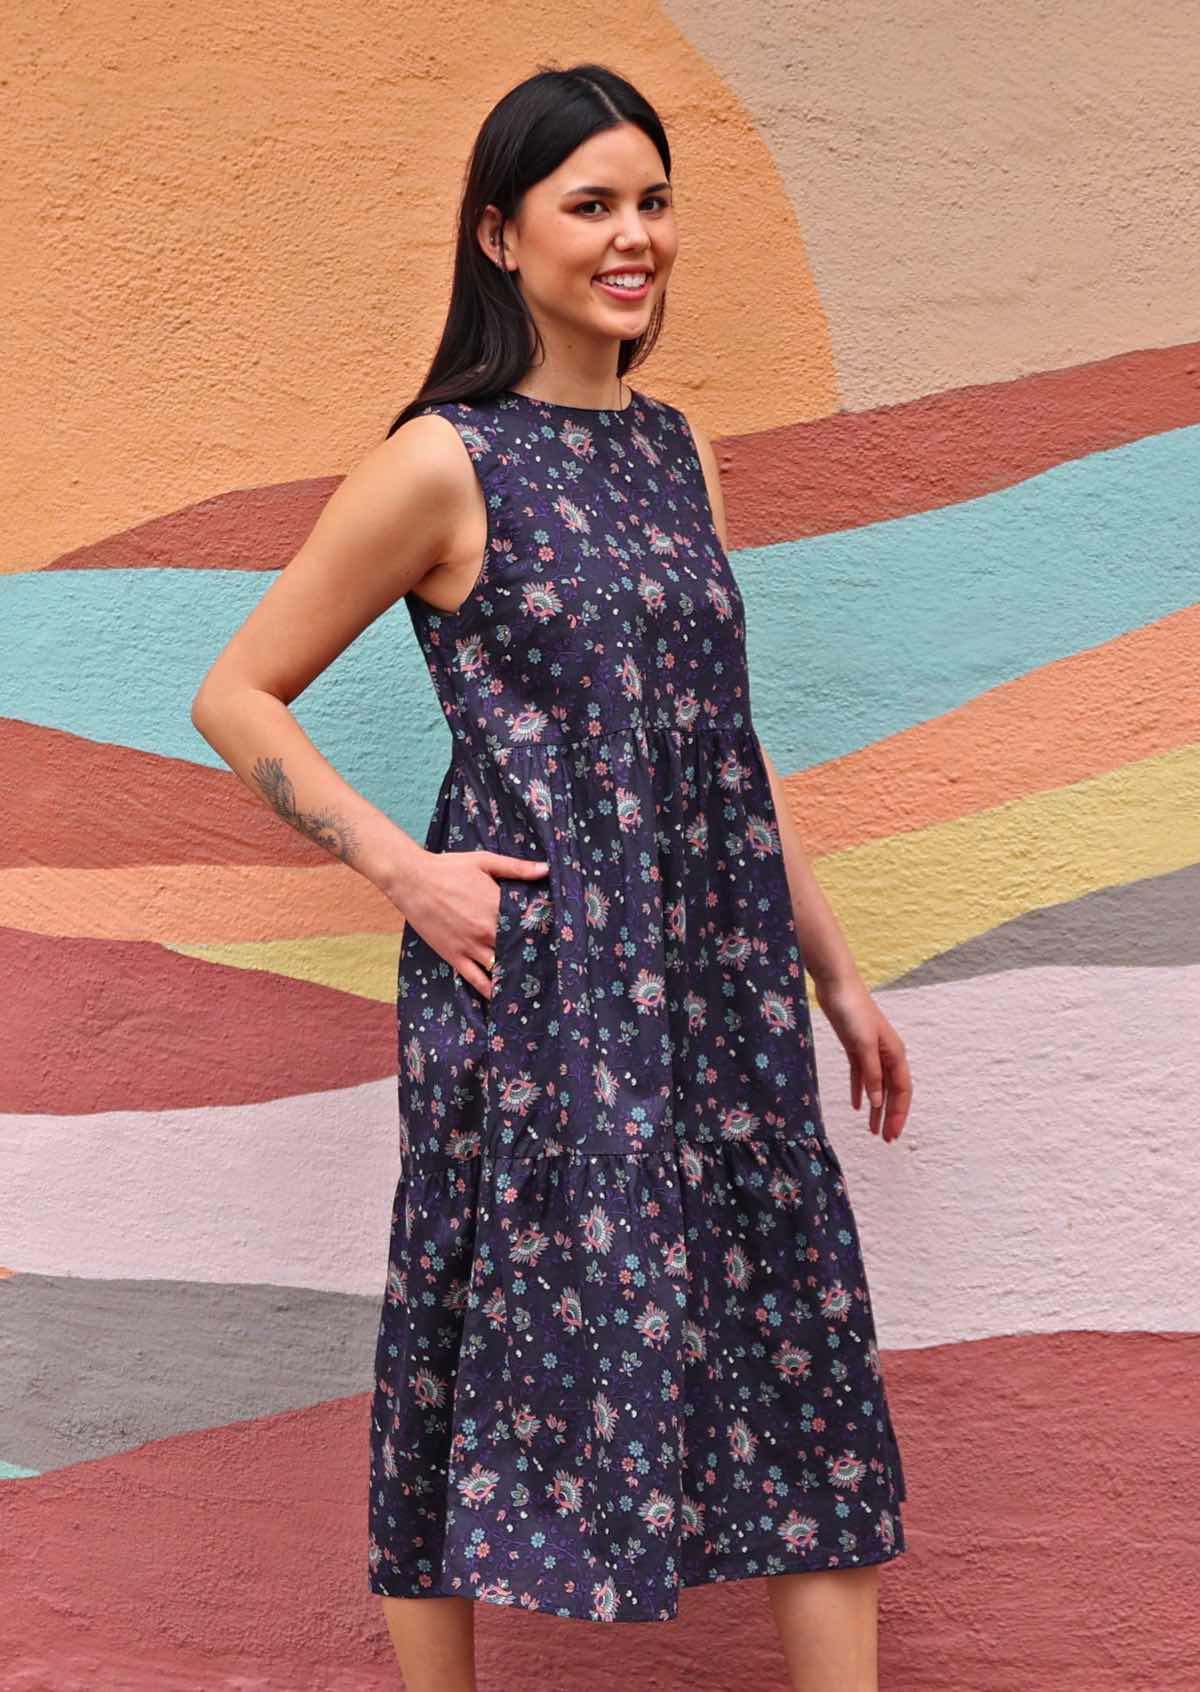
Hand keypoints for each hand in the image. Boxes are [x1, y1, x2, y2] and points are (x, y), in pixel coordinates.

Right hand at [395, 849, 548, 1000]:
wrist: (412, 881)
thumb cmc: (448, 868)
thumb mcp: (485, 862)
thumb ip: (517, 868)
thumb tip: (545, 869)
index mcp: (497, 906)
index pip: (530, 924)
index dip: (544, 931)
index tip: (558, 937)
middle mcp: (486, 931)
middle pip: (519, 949)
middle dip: (534, 956)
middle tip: (551, 965)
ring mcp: (471, 947)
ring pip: (501, 968)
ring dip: (516, 976)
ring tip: (533, 985)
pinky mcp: (455, 957)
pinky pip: (477, 980)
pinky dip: (491, 990)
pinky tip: (502, 997)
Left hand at [811, 973, 911, 1142]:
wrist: (836, 985)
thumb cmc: (853, 1011)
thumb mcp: (863, 1045)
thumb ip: (872, 1074)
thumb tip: (879, 1101)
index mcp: (895, 1054)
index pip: (902, 1090)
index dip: (899, 1113)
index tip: (893, 1134)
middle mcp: (886, 1055)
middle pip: (892, 1091)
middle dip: (891, 1115)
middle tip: (886, 1139)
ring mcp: (871, 1051)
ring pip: (877, 1086)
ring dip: (876, 1107)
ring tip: (872, 1129)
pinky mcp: (855, 1047)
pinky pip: (861, 1075)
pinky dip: (860, 1091)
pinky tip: (856, 1105)